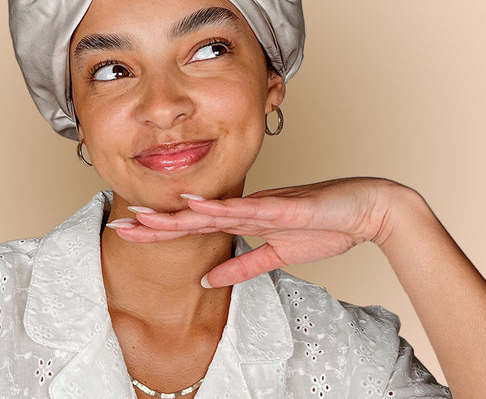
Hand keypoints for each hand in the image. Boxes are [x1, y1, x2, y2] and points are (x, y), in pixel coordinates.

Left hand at [116, 177, 413, 286]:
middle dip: (154, 223)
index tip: (128, 231)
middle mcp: (245, 208)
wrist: (368, 211)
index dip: (159, 230)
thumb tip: (207, 281)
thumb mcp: (277, 255)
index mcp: (242, 219)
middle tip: (117, 225)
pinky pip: (245, 209)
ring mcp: (261, 206)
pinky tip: (194, 205)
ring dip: (175, 215)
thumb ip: (242, 267)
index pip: (192, 227)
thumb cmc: (326, 226)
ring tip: (143, 216)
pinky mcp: (281, 207)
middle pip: (190, 218)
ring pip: (209, 212)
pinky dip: (218, 207)